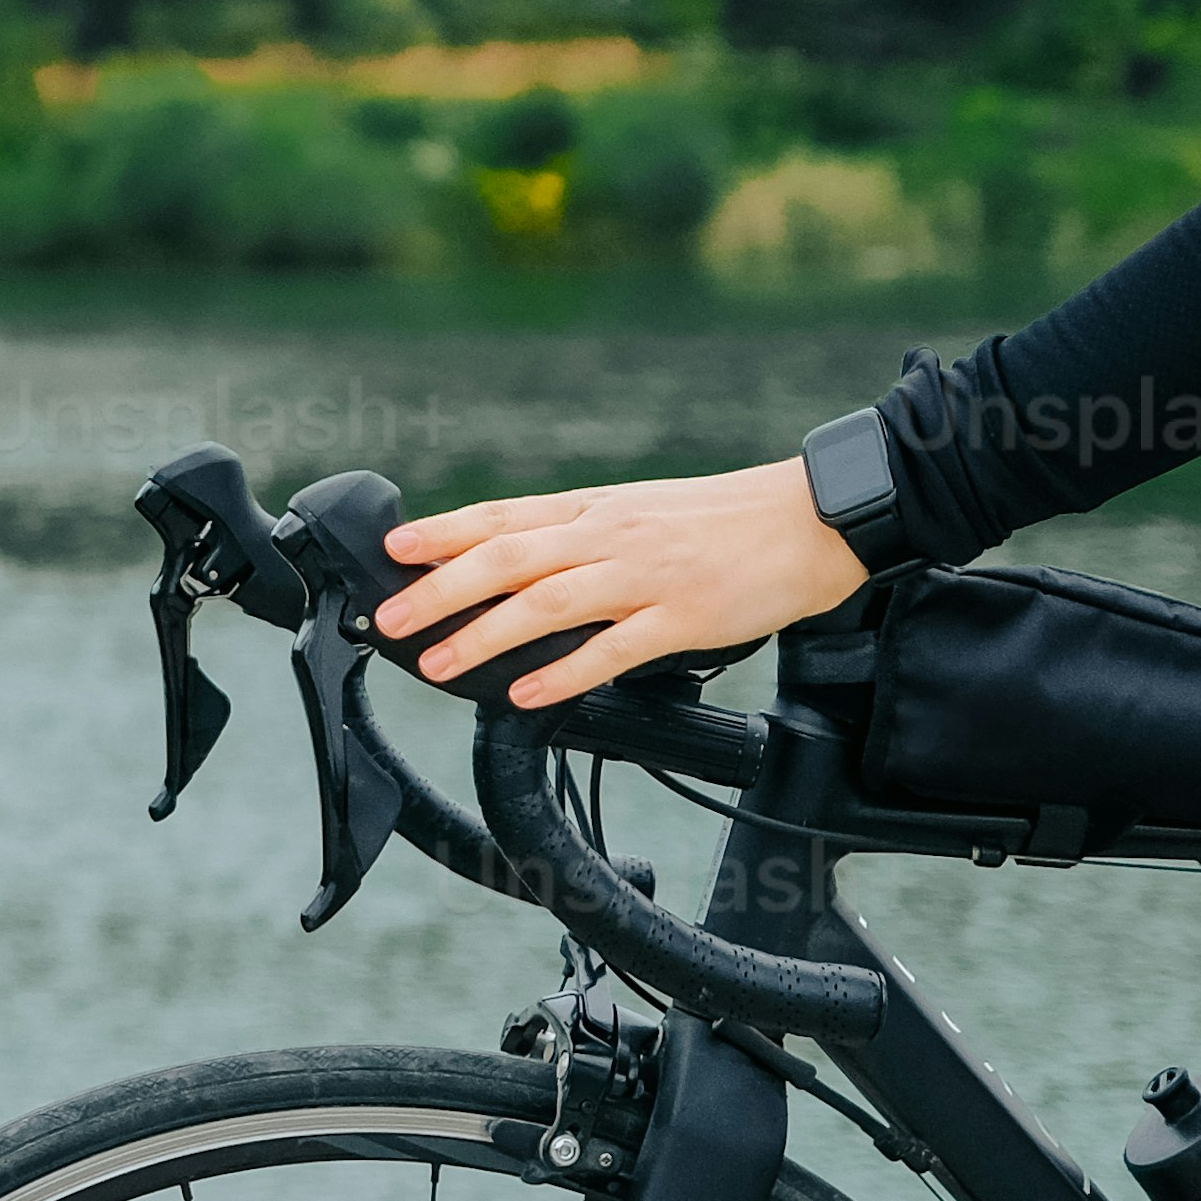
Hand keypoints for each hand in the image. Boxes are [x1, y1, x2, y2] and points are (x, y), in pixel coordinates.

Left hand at [376, 457, 861, 711]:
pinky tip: (526, 691)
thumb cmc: (719, 521)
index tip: (393, 551)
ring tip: (439, 662)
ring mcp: (645, 577)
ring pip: (548, 602)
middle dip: (442, 589)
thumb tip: (512, 565)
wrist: (809, 520)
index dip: (444, 533)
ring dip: (485, 634)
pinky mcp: (683, 618)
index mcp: (595, 509)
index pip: (503, 515)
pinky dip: (564, 671)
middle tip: (391, 617)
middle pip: (510, 557)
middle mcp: (610, 536)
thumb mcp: (637, 512)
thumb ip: (577, 537)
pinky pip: (613, 649)